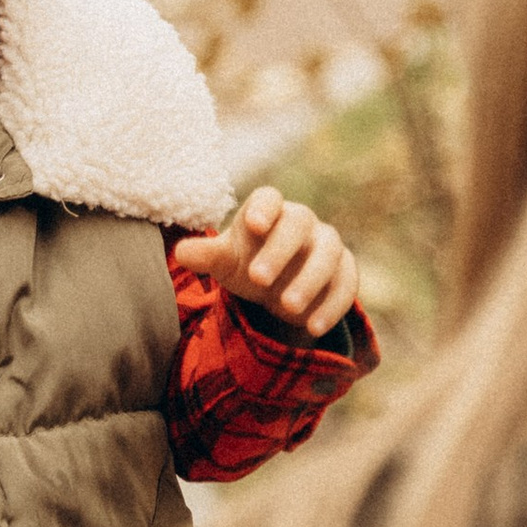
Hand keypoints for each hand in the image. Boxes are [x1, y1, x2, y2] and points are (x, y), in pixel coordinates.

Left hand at [173, 188, 359, 337]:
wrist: (277, 286)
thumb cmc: (247, 263)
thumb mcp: (225, 262)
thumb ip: (207, 256)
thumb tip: (180, 254)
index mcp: (269, 210)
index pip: (269, 198)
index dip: (263, 208)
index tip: (253, 224)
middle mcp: (302, 221)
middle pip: (298, 224)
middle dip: (279, 251)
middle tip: (258, 280)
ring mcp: (327, 244)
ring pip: (328, 254)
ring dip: (309, 280)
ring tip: (286, 308)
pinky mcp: (345, 271)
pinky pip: (346, 284)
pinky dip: (333, 306)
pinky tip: (313, 327)